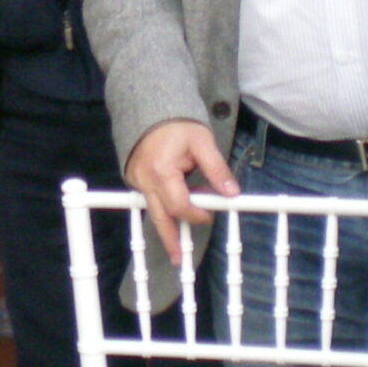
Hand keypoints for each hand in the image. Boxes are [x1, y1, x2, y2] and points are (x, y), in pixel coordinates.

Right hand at [122, 120, 236, 263]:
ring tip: (174, 248)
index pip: (180, 205)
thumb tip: (231, 193)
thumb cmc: (178, 124)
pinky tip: (174, 210)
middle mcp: (145, 179)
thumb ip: (216, 169)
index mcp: (162, 171)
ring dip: (166, 225)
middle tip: (178, 258)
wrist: (152, 108)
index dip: (197, 213)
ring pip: (152, 210)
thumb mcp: (202, 142)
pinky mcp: (136, 179)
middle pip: (159, 216)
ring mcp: (138, 180)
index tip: (210, 213)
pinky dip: (162, 207)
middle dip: (169, 238)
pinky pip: (149, 200)